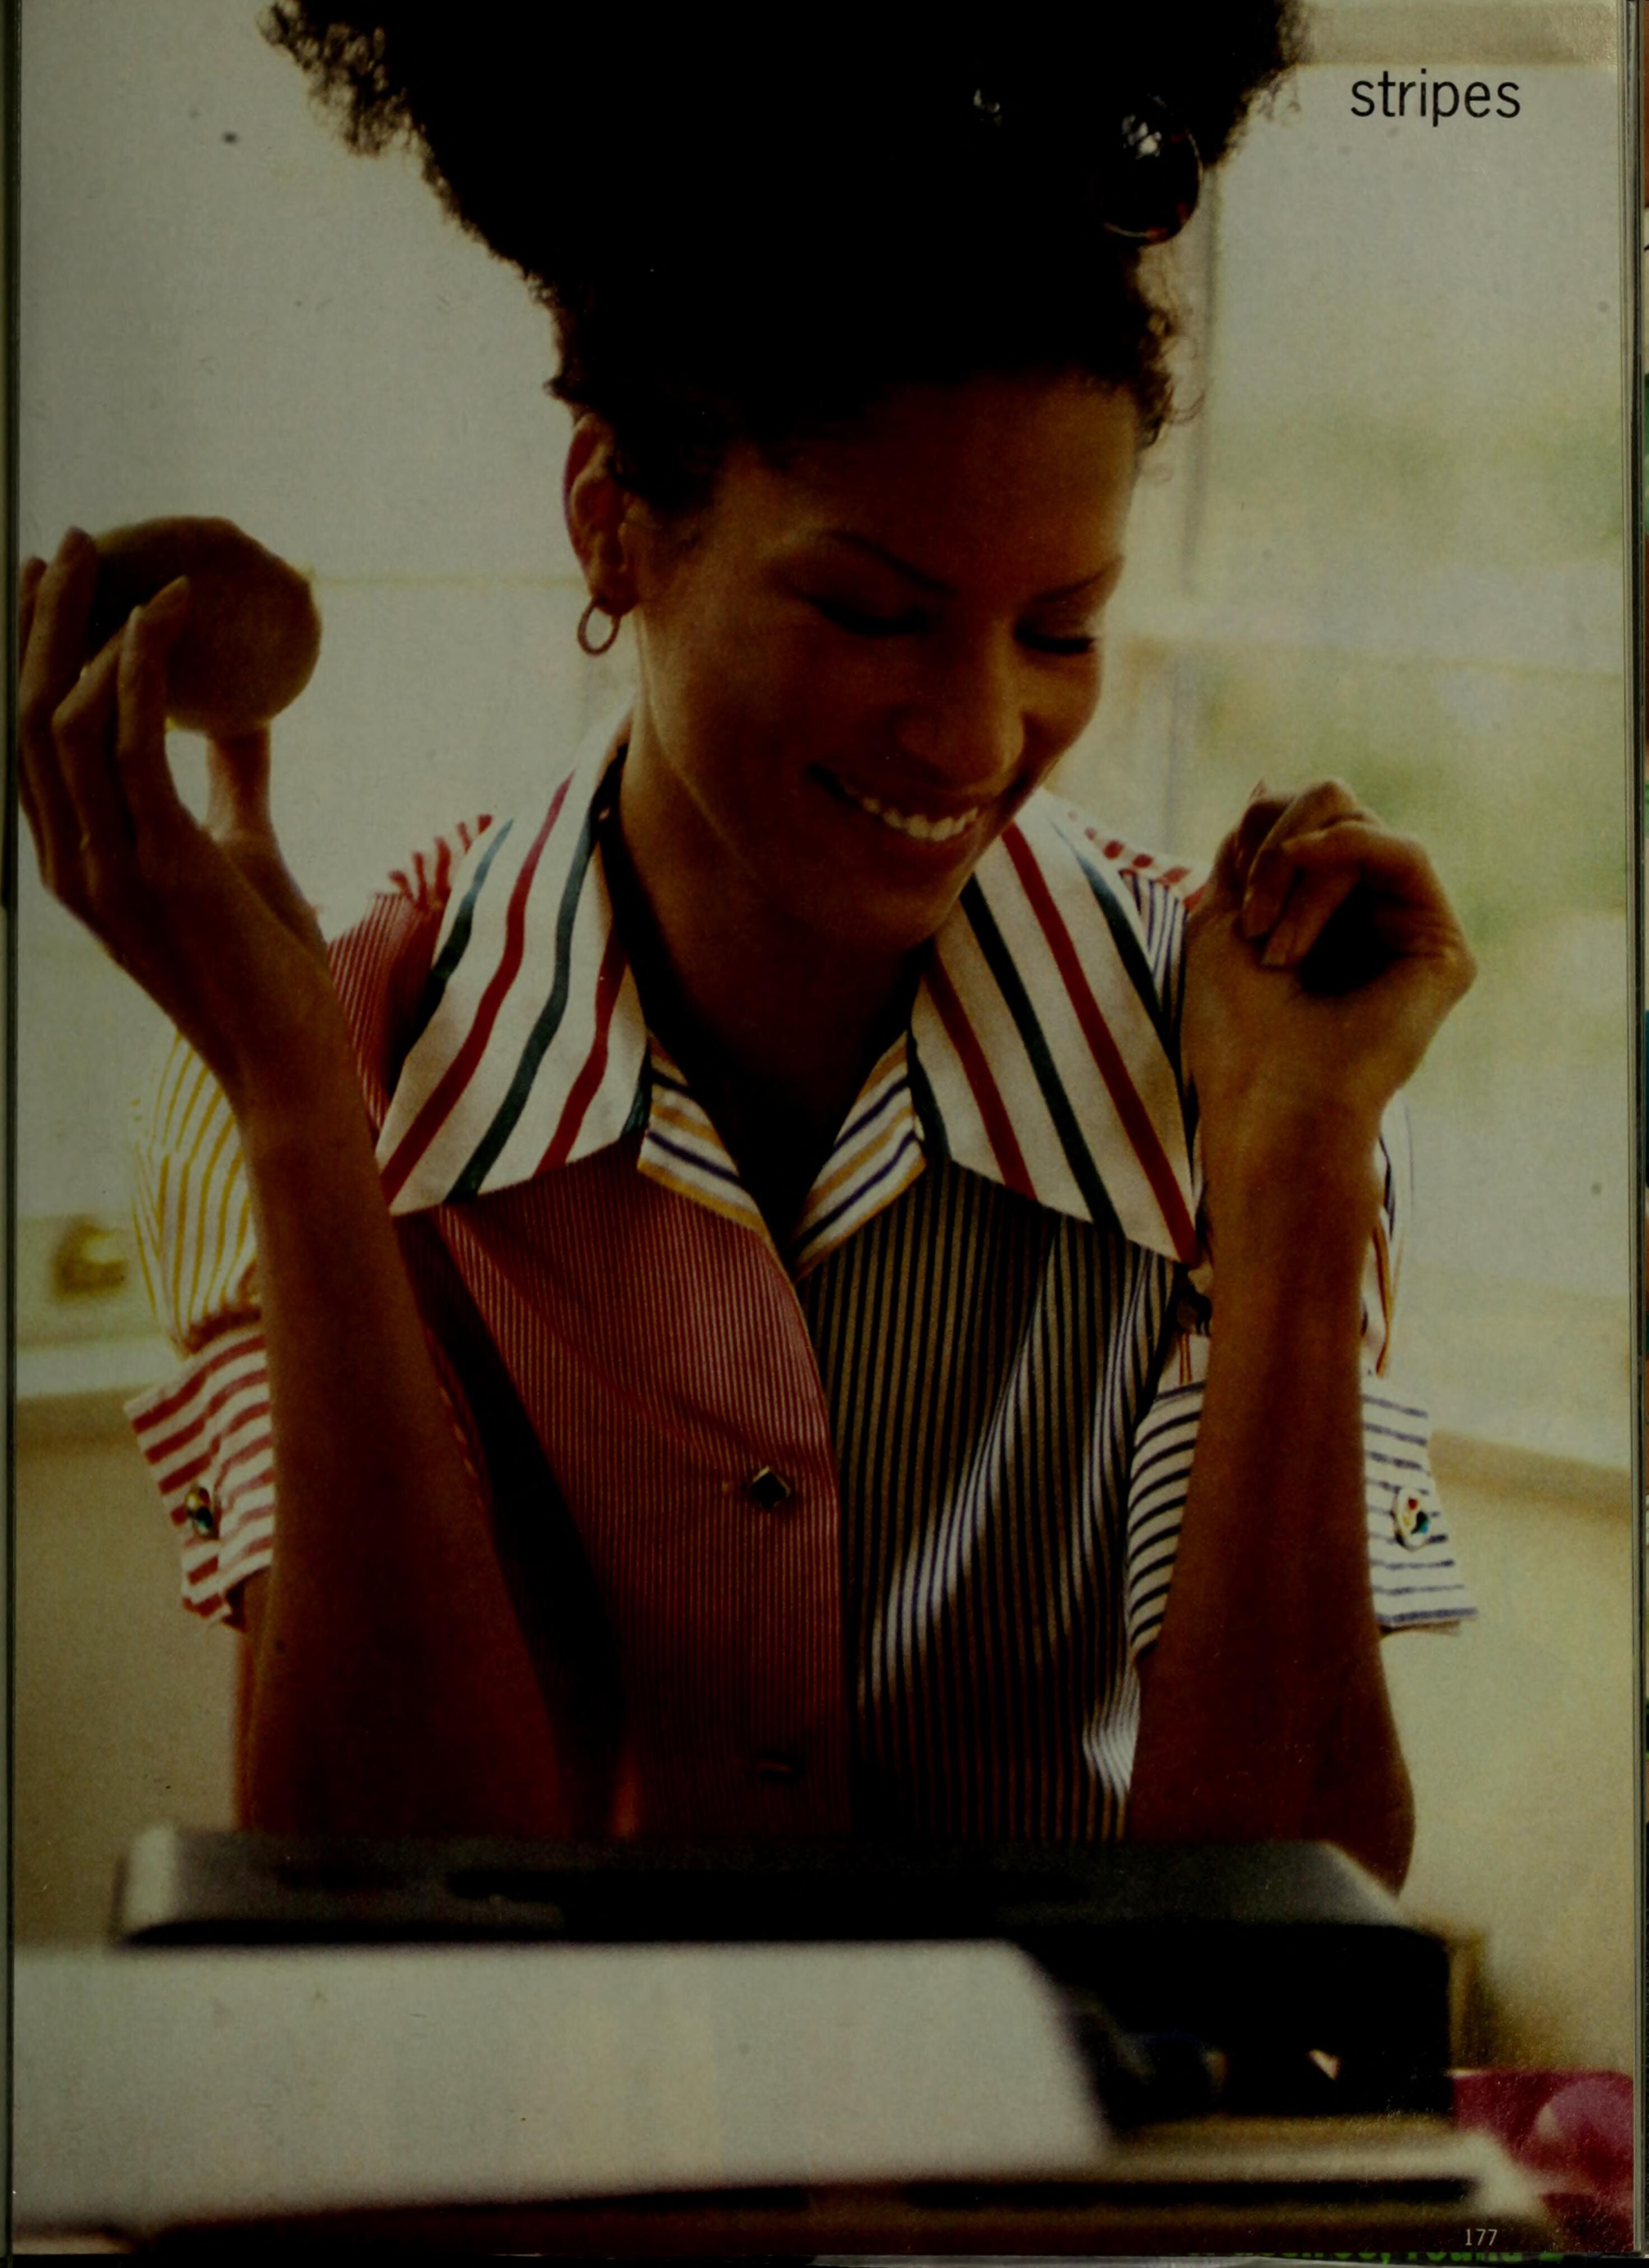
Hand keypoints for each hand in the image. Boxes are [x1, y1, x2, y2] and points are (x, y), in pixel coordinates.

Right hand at [19, 528, 337, 1108]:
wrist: (287, 1057)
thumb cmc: (267, 964)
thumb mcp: (242, 854)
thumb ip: (233, 787)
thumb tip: (243, 720)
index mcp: (79, 859)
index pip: (32, 740)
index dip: (32, 655)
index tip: (50, 583)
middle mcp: (73, 860)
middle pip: (28, 714)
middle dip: (43, 621)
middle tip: (76, 543)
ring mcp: (107, 864)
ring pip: (61, 719)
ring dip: (86, 629)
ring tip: (124, 563)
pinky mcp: (159, 862)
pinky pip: (131, 747)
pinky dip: (143, 672)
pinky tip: (169, 616)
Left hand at [1183, 778, 1474, 1199]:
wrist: (1268, 1103)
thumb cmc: (1234, 1030)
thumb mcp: (1222, 915)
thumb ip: (1249, 850)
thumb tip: (1267, 781)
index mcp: (1321, 914)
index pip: (1300, 821)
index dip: (1257, 833)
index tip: (1228, 899)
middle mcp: (1370, 918)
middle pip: (1333, 809)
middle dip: (1276, 847)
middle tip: (1251, 924)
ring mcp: (1410, 932)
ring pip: (1358, 826)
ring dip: (1297, 869)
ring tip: (1275, 947)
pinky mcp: (1444, 950)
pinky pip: (1403, 853)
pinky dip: (1344, 846)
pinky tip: (1302, 864)